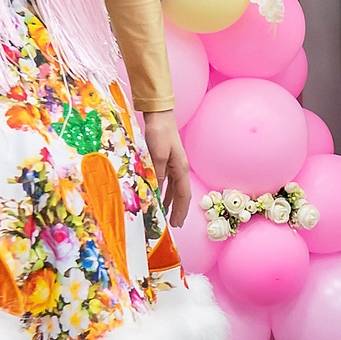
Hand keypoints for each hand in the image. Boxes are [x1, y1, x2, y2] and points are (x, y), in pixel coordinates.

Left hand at [143, 108, 193, 226]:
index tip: (176, 224)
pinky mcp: (166, 159)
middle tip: (173, 224)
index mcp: (181, 168)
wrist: (159, 114)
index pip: (183, 195)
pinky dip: (164, 190)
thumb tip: (157, 191)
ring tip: (165, 214)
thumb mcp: (158, 155)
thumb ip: (158, 174)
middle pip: (180, 194)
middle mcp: (179, 168)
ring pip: (174, 188)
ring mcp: (174, 164)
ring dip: (170, 201)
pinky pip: (167, 180)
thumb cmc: (159, 132)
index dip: (180, 210)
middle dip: (177, 209)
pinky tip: (158, 195)